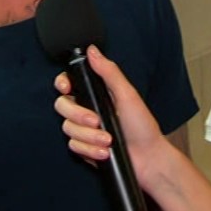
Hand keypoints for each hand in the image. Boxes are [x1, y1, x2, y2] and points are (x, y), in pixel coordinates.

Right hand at [53, 45, 166, 187]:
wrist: (148, 159)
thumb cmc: (143, 127)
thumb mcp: (127, 94)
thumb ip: (109, 72)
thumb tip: (93, 51)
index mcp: (97, 94)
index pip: (69, 82)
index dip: (63, 83)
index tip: (67, 88)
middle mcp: (88, 109)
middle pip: (62, 105)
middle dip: (79, 116)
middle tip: (97, 121)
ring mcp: (85, 129)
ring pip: (67, 128)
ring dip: (89, 137)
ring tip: (108, 141)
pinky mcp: (84, 147)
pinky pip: (73, 146)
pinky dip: (89, 150)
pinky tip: (104, 152)